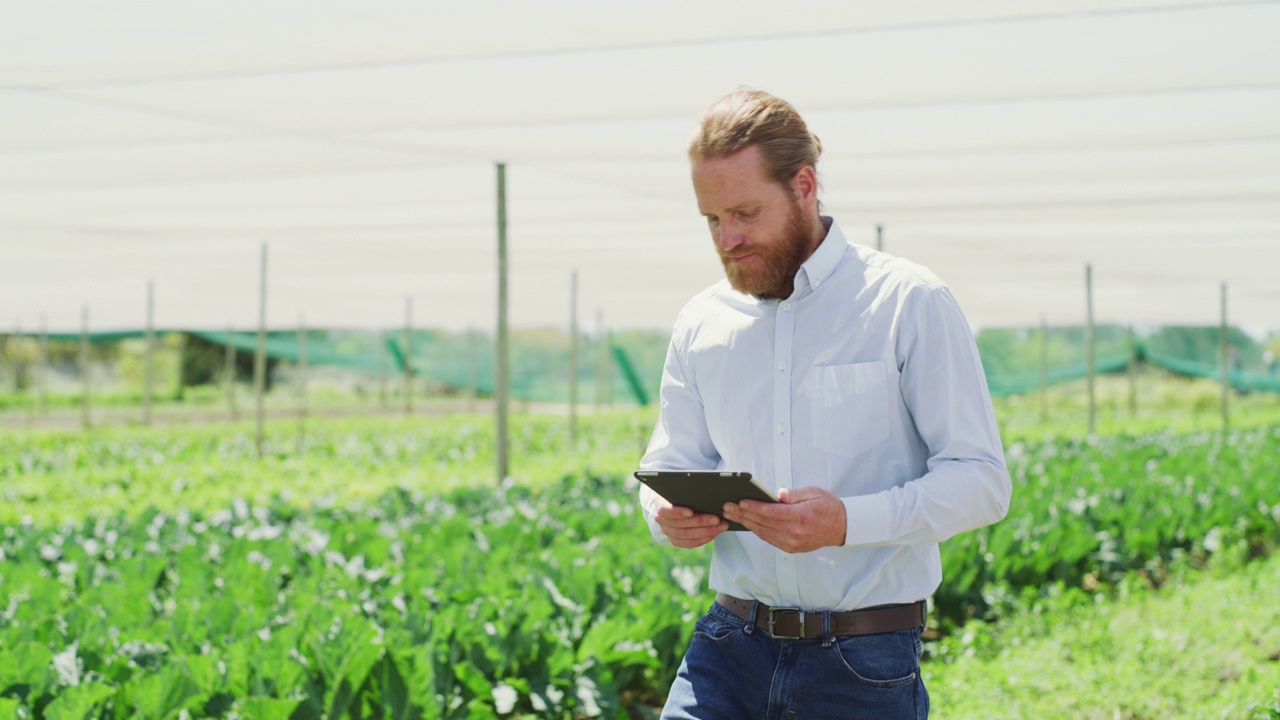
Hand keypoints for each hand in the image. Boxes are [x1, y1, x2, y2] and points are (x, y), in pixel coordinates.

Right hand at [653, 495, 727, 548]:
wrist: (673, 504)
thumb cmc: (680, 495)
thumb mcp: (680, 490)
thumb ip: (687, 492)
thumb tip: (704, 491)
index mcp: (661, 506)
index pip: (666, 510)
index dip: (678, 512)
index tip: (691, 512)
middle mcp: (662, 521)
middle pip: (680, 524)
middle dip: (700, 522)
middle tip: (716, 519)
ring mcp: (668, 532)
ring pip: (687, 535)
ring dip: (706, 531)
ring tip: (720, 526)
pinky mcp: (676, 540)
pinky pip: (690, 543)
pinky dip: (704, 539)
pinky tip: (715, 533)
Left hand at [723, 486, 846, 552]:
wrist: (842, 527)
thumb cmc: (827, 506)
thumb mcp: (814, 493)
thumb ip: (794, 494)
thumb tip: (777, 494)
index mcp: (801, 517)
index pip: (772, 513)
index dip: (754, 507)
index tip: (740, 501)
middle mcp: (796, 533)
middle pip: (763, 523)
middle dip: (743, 514)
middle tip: (726, 506)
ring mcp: (793, 543)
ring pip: (763, 533)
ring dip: (746, 523)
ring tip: (731, 514)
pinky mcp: (791, 549)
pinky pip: (769, 539)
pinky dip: (756, 531)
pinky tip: (746, 522)